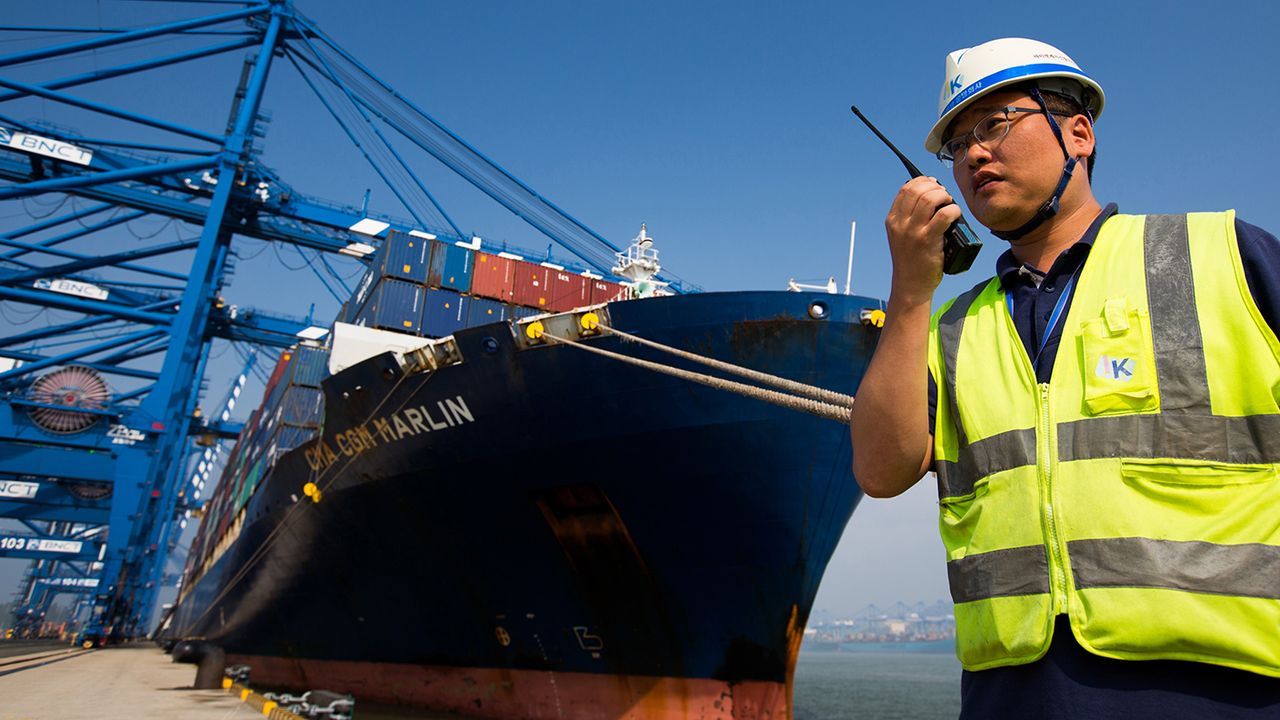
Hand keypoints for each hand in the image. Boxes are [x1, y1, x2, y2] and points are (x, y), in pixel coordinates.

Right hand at [884, 176, 961, 304]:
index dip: (921, 181)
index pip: (905, 189)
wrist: (910, 285)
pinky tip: (955, 214)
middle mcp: (900, 224)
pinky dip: (953, 210)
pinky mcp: (928, 240)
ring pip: (930, 198)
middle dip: (935, 187)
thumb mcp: (901, 236)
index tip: (933, 184)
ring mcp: (913, 232)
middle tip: (944, 195)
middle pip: (917, 190)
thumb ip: (909, 217)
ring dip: (944, 196)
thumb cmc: (911, 260)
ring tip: (949, 204)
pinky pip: (944, 215)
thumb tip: (930, 194)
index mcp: (892, 220)